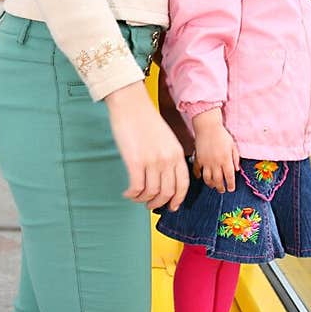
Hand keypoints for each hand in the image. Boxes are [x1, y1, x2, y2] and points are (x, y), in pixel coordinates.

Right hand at [104, 81, 188, 209]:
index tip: (172, 206)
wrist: (131, 105)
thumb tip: (164, 176)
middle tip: (149, 205)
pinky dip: (132, 194)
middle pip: (167, 192)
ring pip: (151, 192)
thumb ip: (169, 156)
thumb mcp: (166, 138)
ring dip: (143, 200)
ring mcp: (152, 161)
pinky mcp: (135, 161)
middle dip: (158, 203)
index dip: (177, 199)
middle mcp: (167, 159)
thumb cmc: (145, 120)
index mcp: (177, 153)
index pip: (183, 184)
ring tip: (136, 198)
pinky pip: (136, 187)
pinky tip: (127, 193)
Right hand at [191, 109, 237, 192]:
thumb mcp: (233, 145)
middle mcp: (215, 163)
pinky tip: (200, 177)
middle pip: (218, 180)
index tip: (231, 189)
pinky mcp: (198, 159)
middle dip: (221, 188)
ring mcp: (206, 162)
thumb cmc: (221, 134)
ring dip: (210, 184)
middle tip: (222, 190)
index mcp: (226, 159)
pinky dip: (198, 175)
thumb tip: (237, 170)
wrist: (207, 126)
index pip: (229, 177)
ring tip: (213, 186)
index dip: (231, 185)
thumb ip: (235, 158)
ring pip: (207, 179)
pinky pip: (197, 170)